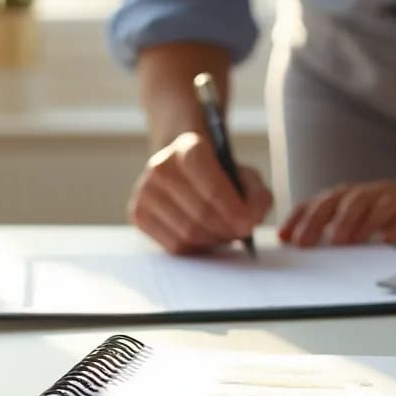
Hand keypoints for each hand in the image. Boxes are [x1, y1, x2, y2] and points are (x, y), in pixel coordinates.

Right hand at [128, 131, 272, 253]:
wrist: (182, 166)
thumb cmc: (218, 173)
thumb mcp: (244, 173)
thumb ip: (257, 195)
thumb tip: (251, 220)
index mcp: (188, 147)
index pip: (212, 186)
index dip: (234, 210)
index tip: (250, 223)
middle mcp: (160, 166)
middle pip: (202, 213)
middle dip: (228, 229)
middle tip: (242, 232)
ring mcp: (145, 190)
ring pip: (189, 233)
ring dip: (215, 240)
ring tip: (226, 233)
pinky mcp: (138, 213)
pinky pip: (174, 245)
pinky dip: (197, 247)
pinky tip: (207, 235)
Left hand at [279, 180, 395, 246]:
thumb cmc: (392, 208)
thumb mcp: (361, 212)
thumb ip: (333, 222)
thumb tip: (297, 240)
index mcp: (353, 195)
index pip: (320, 203)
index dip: (300, 218)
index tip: (284, 238)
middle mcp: (371, 193)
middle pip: (341, 203)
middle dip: (320, 221)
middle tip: (305, 243)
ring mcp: (395, 199)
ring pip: (371, 208)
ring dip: (354, 224)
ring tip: (340, 241)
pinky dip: (395, 229)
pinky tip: (386, 241)